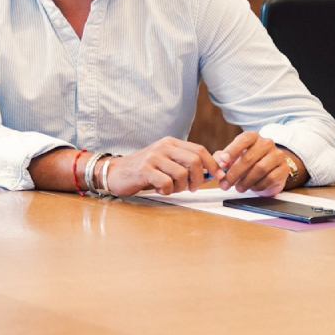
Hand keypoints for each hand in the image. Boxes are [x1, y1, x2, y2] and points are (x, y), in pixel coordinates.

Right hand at [105, 137, 222, 195]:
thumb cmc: (144, 170)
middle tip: (192, 188)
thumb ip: (187, 163)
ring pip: (182, 174)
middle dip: (199, 178)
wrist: (115, 172)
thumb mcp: (167, 161)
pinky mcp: (144, 170)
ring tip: (172, 189)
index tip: (219, 176)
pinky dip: (167, 191)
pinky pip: (166, 183)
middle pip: (194, 160)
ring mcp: (153, 157)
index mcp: (170, 143)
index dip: (213, 164)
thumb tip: (216, 167)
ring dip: (181, 187)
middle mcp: (162, 147)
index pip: (199, 150)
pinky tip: (160, 190)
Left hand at [213, 132, 291, 195]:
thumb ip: (223, 159)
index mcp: (253, 137)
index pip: (243, 139)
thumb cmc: (248, 161)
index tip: (222, 161)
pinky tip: (252, 188)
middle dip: (234, 173)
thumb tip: (220, 165)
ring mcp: (277, 156)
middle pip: (249, 158)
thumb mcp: (234, 157)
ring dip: (246, 181)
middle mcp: (267, 143)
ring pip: (260, 169)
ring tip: (238, 188)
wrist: (271, 168)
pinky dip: (258, 185)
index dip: (232, 150)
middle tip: (225, 184)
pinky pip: (270, 178)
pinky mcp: (284, 169)